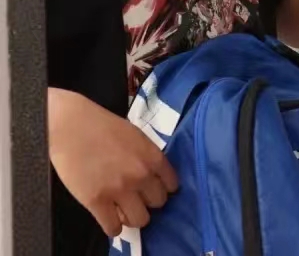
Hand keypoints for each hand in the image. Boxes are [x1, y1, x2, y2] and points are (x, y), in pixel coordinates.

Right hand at [49, 89, 178, 236]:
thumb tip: (153, 175)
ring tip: (124, 212)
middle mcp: (141, 175)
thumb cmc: (102, 126)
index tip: (153, 190)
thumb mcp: (137, 137)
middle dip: (148, 202)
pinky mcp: (96, 201)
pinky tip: (110, 220)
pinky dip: (113, 228)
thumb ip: (147, 157)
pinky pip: (113, 228)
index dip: (162, 189)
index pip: (172, 185)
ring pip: (140, 220)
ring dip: (133, 217)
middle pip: (158, 203)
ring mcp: (119, 190)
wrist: (71, 126)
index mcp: (153, 157)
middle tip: (136, 199)